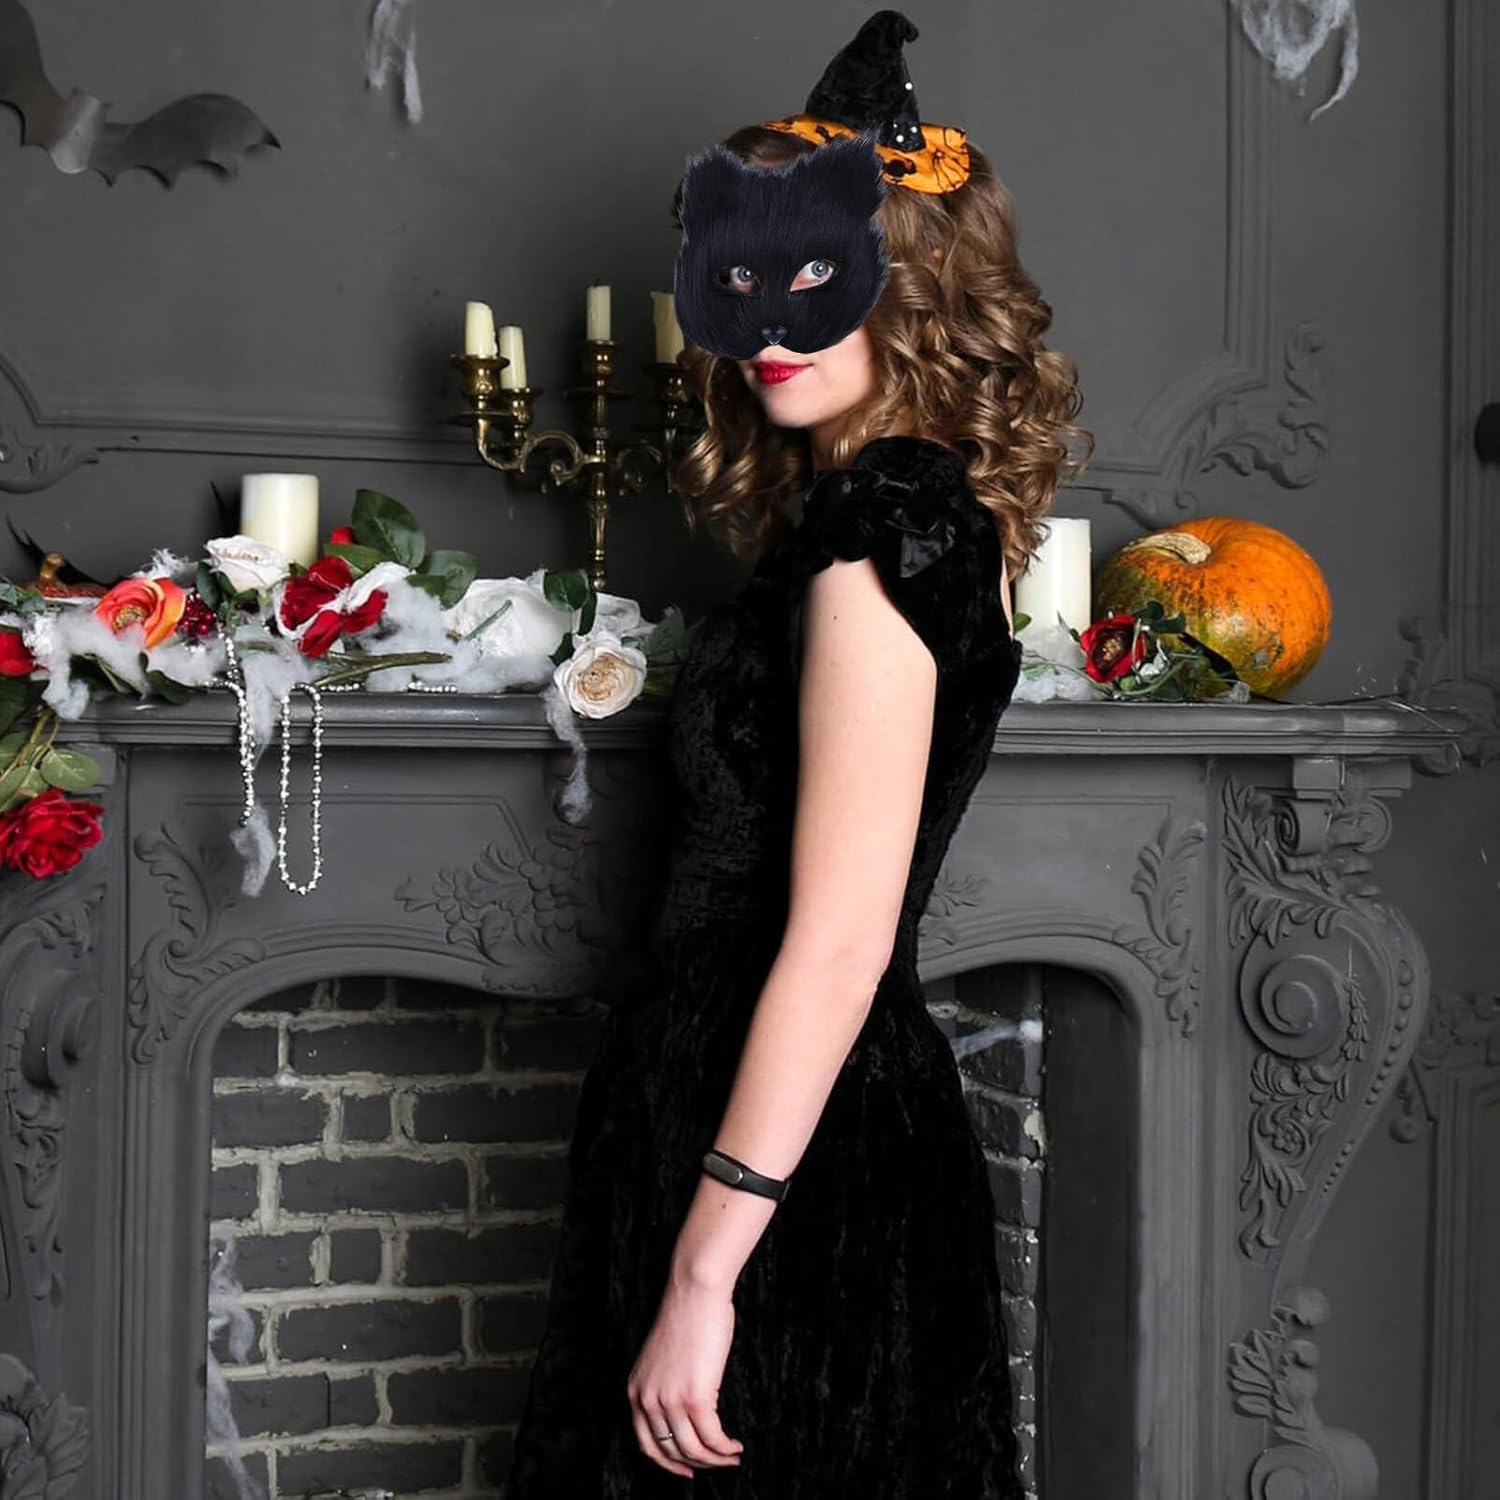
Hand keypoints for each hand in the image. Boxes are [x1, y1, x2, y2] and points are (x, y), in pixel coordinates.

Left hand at [625, 1277, 744, 1476]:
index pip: (647, 1444)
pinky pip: (712, 1437)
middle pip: (671, 1451)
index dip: (669, 1463)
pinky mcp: (696, 1397)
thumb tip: (684, 1415)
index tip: (687, 1469)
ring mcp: (670, 1400)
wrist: (694, 1292)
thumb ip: (664, 1387)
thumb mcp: (661, 1359)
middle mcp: (647, 1400)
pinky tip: (735, 1447)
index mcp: (636, 1391)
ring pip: (693, 1449)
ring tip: (732, 1457)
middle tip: (717, 1465)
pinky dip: (725, 1449)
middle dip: (697, 1464)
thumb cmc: (685, 1317)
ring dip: (716, 1460)